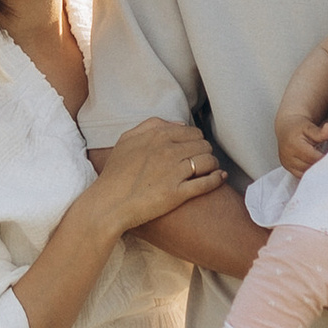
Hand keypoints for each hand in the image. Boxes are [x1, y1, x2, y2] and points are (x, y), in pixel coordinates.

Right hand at [99, 118, 226, 229]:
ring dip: (212, 165)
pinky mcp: (178, 193)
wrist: (108, 203)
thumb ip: (151, 125)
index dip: (197, 141)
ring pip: (208, 161)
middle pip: (204, 145)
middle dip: (205, 152)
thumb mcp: (126, 140)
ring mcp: (174, 172)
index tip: (194, 150)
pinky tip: (219, 178)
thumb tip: (179, 124)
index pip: (193, 132)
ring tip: (210, 170)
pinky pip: (207, 183)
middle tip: (202, 161)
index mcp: (157, 136)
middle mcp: (168, 151)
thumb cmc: (115, 173)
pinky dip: (216, 179)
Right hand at [274, 106, 327, 174]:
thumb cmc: (299, 127)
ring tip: (325, 164)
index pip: (314, 158)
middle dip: (323, 165)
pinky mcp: (288, 168)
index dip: (327, 158)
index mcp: (294, 145)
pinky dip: (311, 173)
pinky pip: (302, 176)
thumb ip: (320, 131)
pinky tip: (317, 167)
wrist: (286, 129)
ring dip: (317, 170)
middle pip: (310, 167)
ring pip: (307, 174)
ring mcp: (287, 164)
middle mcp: (288, 156)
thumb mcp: (310, 127)